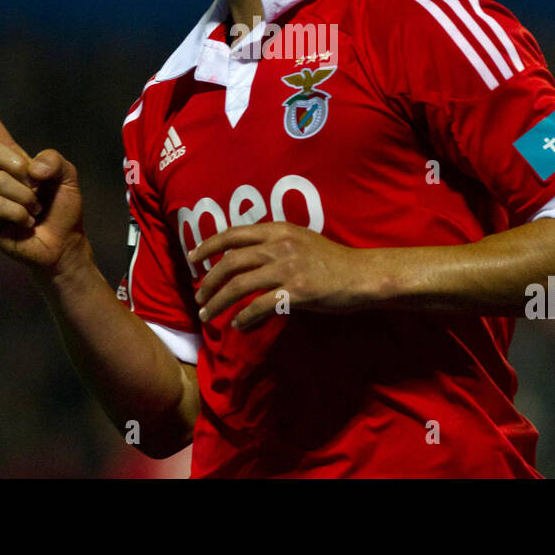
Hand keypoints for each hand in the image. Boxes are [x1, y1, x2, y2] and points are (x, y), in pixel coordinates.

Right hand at [0, 80, 87, 272]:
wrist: (64, 243)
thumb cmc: (63, 209)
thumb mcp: (68, 176)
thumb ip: (54, 160)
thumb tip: (30, 169)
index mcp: (14, 160)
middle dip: (18, 166)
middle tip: (36, 188)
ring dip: (26, 197)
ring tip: (34, 211)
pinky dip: (18, 213)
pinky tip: (26, 224)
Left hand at [188, 222, 371, 330]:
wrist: (362, 275)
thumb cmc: (332, 260)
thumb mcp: (301, 240)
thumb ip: (275, 244)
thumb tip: (246, 258)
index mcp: (279, 230)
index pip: (234, 234)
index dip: (208, 246)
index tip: (192, 258)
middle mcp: (280, 245)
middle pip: (231, 262)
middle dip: (208, 282)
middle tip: (198, 297)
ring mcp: (288, 268)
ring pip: (239, 285)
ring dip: (218, 302)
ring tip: (208, 315)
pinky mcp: (296, 292)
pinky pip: (259, 306)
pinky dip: (244, 317)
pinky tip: (237, 325)